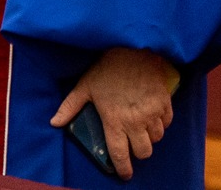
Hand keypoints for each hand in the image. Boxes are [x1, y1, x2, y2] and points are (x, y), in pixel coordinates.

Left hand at [50, 48, 175, 180]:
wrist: (132, 47)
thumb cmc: (106, 67)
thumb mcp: (85, 85)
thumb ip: (69, 106)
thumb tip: (54, 123)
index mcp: (114, 119)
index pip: (120, 153)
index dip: (123, 168)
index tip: (124, 173)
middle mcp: (135, 120)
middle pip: (144, 152)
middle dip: (138, 152)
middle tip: (132, 144)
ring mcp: (152, 112)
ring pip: (156, 139)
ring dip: (149, 137)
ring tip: (140, 126)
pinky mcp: (165, 103)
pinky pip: (166, 123)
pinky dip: (160, 123)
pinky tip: (152, 115)